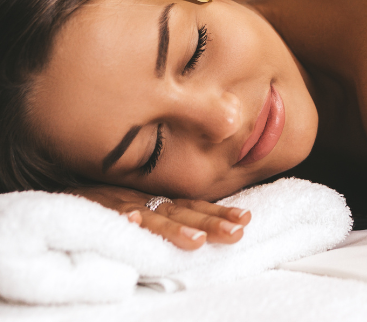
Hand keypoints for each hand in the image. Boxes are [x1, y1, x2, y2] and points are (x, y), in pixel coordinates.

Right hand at [70, 185, 250, 250]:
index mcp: (157, 199)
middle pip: (181, 212)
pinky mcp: (96, 208)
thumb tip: (199, 231)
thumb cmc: (103, 199)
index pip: (193, 207)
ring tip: (195, 242)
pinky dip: (123, 219)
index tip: (247, 218)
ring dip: (173, 229)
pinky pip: (110, 215)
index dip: (220, 212)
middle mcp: (144, 199)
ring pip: (151, 217)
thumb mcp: (138, 204)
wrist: (63, 180)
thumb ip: (163, 215)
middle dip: (210, 223)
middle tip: (237, 233)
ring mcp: (121, 203)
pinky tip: (134, 224)